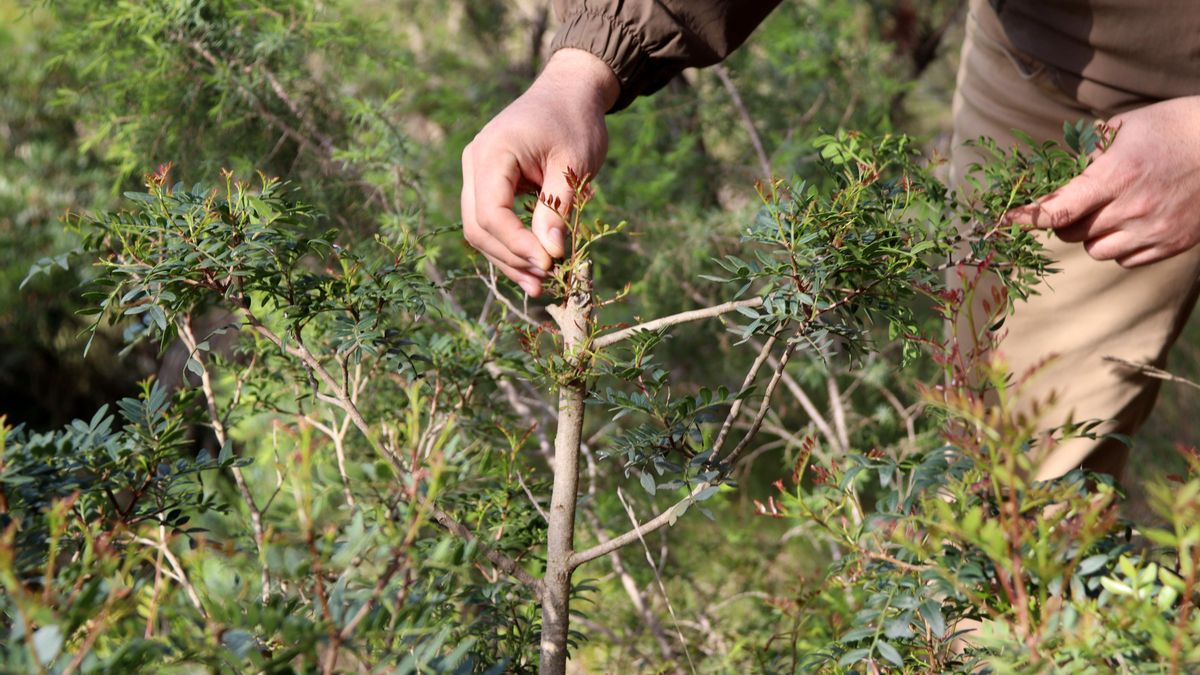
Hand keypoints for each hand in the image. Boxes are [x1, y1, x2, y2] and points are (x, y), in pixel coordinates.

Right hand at [461, 48, 618, 295]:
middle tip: (544, 283)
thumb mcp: (573, 164)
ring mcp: (477, 173)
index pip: (490, 212)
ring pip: (480, 229)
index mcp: (492, 152)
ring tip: (539, 285)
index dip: (516, 244)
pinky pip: (491, 221)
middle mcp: (475, 163)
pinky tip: (532, 267)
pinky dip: (510, 245)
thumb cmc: (575, 122)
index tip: (548, 264)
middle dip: (510, 258)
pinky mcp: (488, 183)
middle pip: (478, 226)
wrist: (569, 92)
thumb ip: (557, 207)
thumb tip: (549, 253)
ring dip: (508, 259)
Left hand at [1005, 96, 1199, 267]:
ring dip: (1093, 235)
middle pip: (1071, 233)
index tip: (1008, 221)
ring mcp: (1153, 230)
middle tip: (1079, 202)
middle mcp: (1132, 208)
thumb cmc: (1170, 128)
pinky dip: (1120, 247)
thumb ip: (1084, 154)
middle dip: (1066, 220)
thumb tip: (1051, 176)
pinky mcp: (1171, 244)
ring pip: (1096, 250)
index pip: (1059, 209)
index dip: (1029, 218)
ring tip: (1113, 209)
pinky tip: (1133, 222)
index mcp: (1116, 175)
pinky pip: (1125, 261)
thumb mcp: (1123, 128)